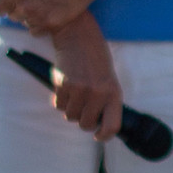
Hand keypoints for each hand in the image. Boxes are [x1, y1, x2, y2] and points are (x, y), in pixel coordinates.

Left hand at [0, 0, 108, 34]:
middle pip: (14, 16)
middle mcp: (24, 5)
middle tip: (35, 4)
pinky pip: (37, 31)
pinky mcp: (51, 23)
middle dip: (21, 11)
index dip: (5, 7)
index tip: (10, 7)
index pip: (0, 7)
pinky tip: (51, 15)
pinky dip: (42, 26)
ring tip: (47, 7)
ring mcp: (37, 16)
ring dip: (33, 18)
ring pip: (26, 24)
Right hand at [49, 15, 122, 140]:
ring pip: (70, 117)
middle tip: (83, 108)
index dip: (105, 136)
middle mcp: (98, 94)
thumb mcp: (109, 79)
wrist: (78, 35)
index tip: (98, 136)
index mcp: (114, 92)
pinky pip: (58, 106)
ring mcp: (80, 90)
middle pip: (86, 125)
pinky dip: (60, 101)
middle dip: (83, 120)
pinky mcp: (63, 86)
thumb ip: (106, 100)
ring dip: (70, 109)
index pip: (113, 125)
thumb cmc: (95, 58)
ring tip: (75, 94)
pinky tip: (66, 87)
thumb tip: (98, 123)